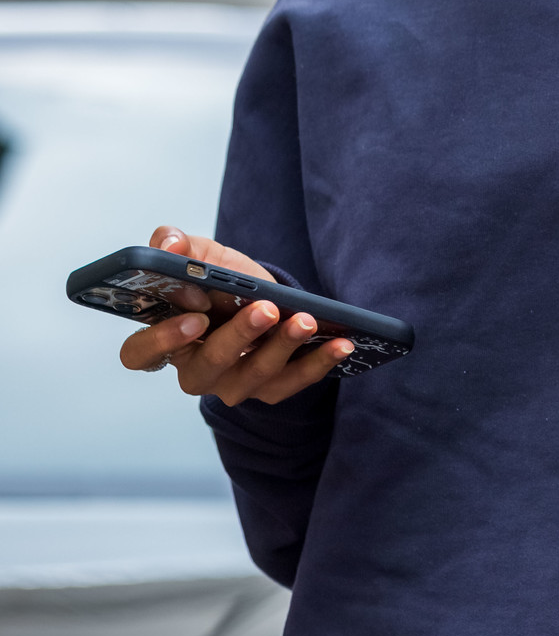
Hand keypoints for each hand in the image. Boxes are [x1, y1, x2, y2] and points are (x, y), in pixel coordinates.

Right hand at [119, 226, 352, 405]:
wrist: (260, 297)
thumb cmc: (220, 282)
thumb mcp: (199, 255)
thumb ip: (175, 244)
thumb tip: (169, 245)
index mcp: (164, 338)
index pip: (140, 354)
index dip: (164, 340)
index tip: (194, 316)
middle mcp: (193, 369)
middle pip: (207, 365)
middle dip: (238, 336)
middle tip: (265, 308)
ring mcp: (231, 385)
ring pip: (253, 375)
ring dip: (282, 347)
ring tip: (306, 320)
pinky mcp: (268, 391)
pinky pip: (293, 383)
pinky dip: (319, 363)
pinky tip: (341, 343)